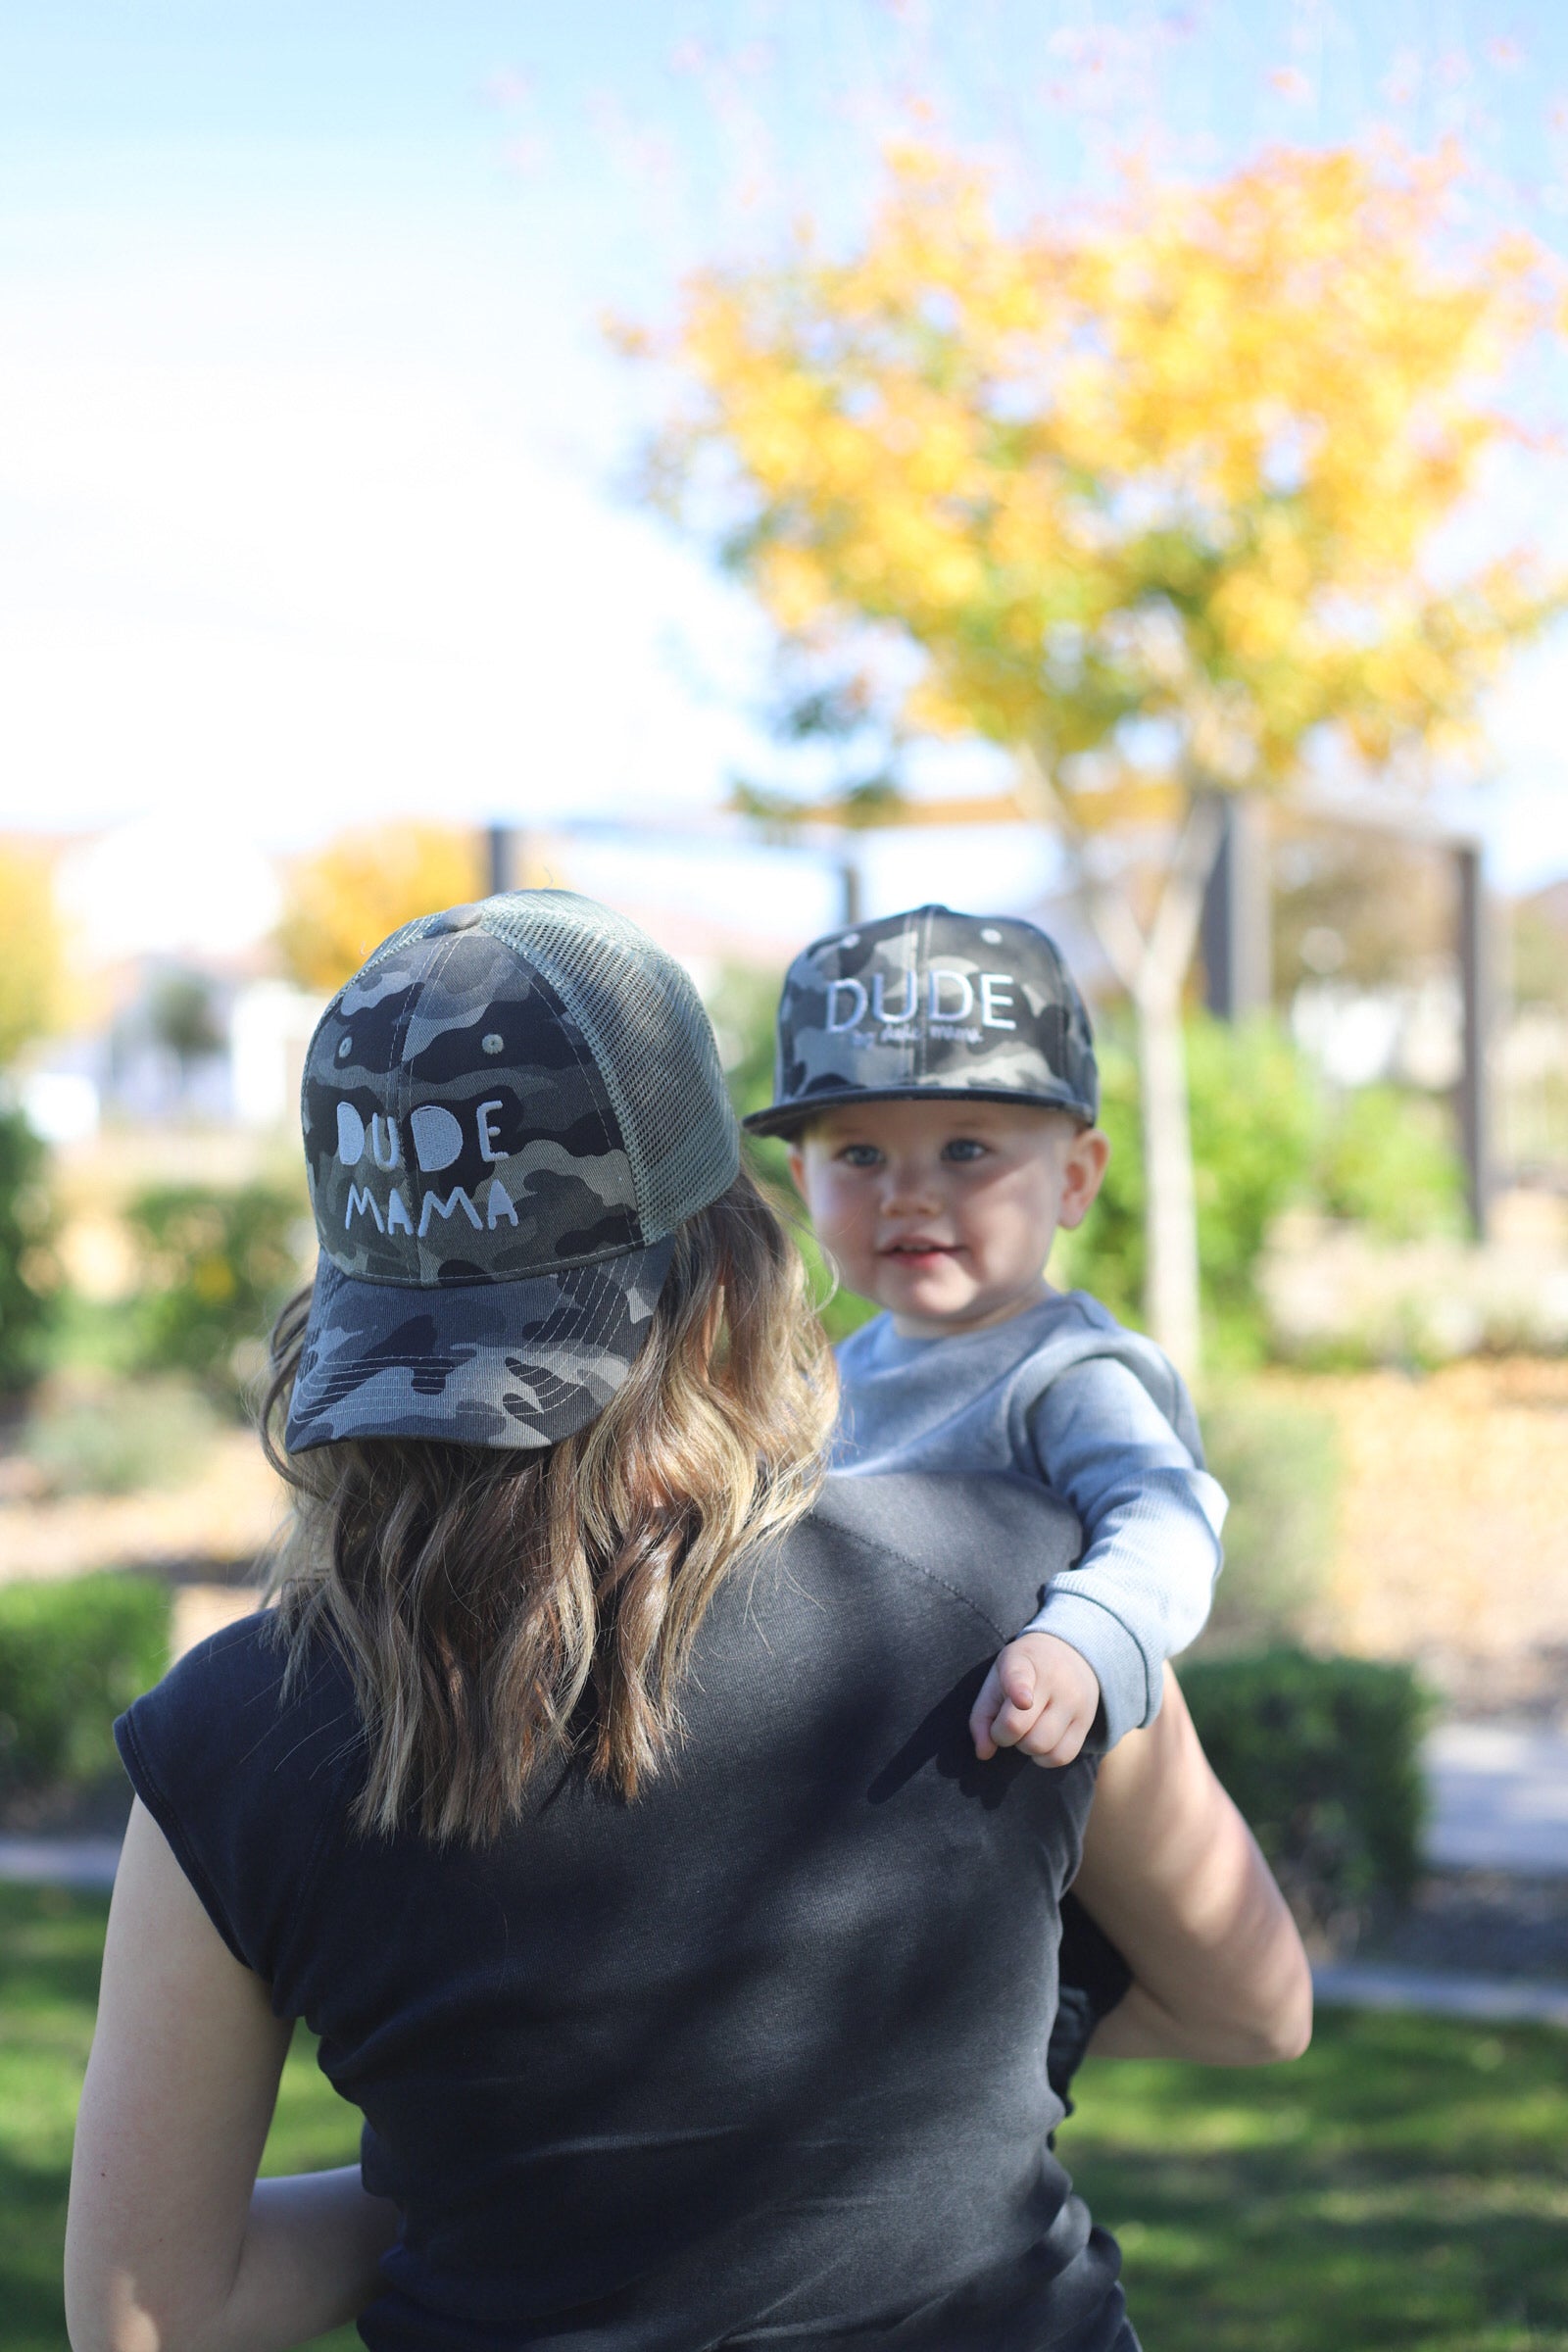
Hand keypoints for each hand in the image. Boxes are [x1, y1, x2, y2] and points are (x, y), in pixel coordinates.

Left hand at [969, 1631, 1100, 1767]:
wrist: (1070, 1653)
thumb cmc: (1022, 1673)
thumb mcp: (996, 1679)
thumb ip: (981, 1716)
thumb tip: (984, 1754)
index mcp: (1023, 1661)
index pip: (1020, 1678)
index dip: (1020, 1691)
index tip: (1023, 1701)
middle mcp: (1053, 1679)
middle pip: (1020, 1726)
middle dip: (1004, 1736)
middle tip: (1007, 1723)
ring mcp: (1074, 1701)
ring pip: (1041, 1745)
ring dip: (1025, 1747)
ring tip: (1027, 1730)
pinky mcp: (1086, 1721)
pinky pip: (1062, 1756)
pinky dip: (1045, 1758)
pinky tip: (1042, 1743)